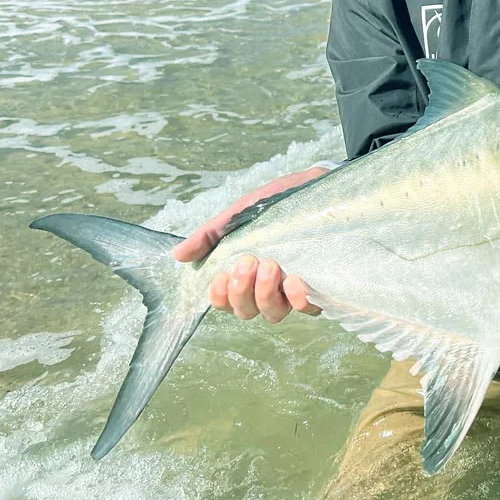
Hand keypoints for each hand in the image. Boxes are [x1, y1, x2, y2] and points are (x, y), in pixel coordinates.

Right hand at [172, 166, 328, 321]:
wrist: (320, 185)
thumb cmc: (280, 201)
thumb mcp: (242, 213)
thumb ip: (212, 234)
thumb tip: (179, 255)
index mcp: (247, 273)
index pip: (226, 303)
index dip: (220, 297)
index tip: (221, 275)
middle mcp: (269, 287)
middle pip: (247, 312)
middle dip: (242, 291)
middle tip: (248, 261)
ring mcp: (293, 289)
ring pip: (274, 314)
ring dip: (266, 294)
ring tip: (271, 265)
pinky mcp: (321, 286)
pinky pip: (309, 309)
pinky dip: (298, 300)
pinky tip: (295, 281)